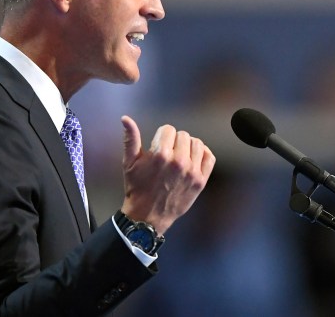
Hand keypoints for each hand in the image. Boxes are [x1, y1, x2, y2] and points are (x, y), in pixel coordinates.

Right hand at [119, 115, 214, 234]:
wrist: (148, 216)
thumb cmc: (137, 187)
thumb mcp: (129, 162)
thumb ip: (130, 138)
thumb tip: (125, 118)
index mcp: (160, 154)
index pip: (168, 129)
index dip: (161, 136)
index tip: (157, 146)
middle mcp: (178, 162)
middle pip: (183, 135)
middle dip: (173, 141)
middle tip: (167, 153)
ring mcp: (192, 172)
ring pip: (197, 143)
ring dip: (188, 146)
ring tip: (179, 155)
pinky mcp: (200, 181)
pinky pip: (209, 157)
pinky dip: (202, 154)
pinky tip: (193, 158)